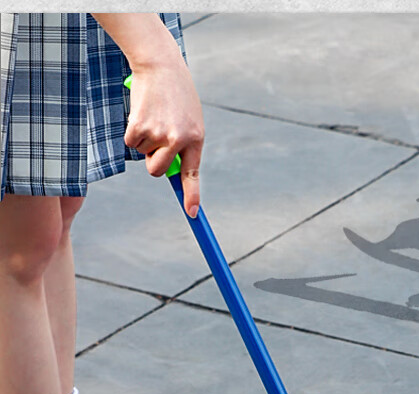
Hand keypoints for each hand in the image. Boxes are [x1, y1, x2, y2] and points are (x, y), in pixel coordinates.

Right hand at [124, 61, 203, 217]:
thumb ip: (184, 146)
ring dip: (144, 141)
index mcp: (196, 139)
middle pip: (158, 171)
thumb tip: (171, 172)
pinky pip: (131, 143)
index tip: (192, 213)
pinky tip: (142, 113)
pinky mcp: (139, 126)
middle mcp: (179, 139)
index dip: (192, 196)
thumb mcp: (190, 120)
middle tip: (156, 142)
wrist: (160, 64)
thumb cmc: (177, 95)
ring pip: (143, 155)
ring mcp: (159, 133)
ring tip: (153, 116)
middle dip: (153, 163)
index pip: (192, 175)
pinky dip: (132, 132)